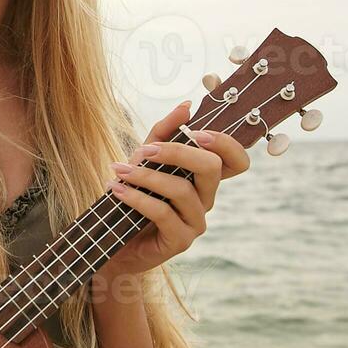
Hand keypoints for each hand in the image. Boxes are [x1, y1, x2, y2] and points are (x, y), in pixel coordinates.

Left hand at [101, 100, 250, 276]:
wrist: (111, 238)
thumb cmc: (133, 195)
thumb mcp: (144, 158)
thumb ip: (163, 132)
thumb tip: (186, 107)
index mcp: (204, 179)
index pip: (236, 161)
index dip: (226, 143)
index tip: (195, 132)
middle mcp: (206, 199)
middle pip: (211, 168)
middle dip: (178, 152)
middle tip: (146, 149)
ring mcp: (195, 222)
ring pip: (182, 190)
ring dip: (147, 176)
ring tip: (120, 171)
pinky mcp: (180, 241)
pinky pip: (163, 213)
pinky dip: (137, 198)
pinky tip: (117, 189)